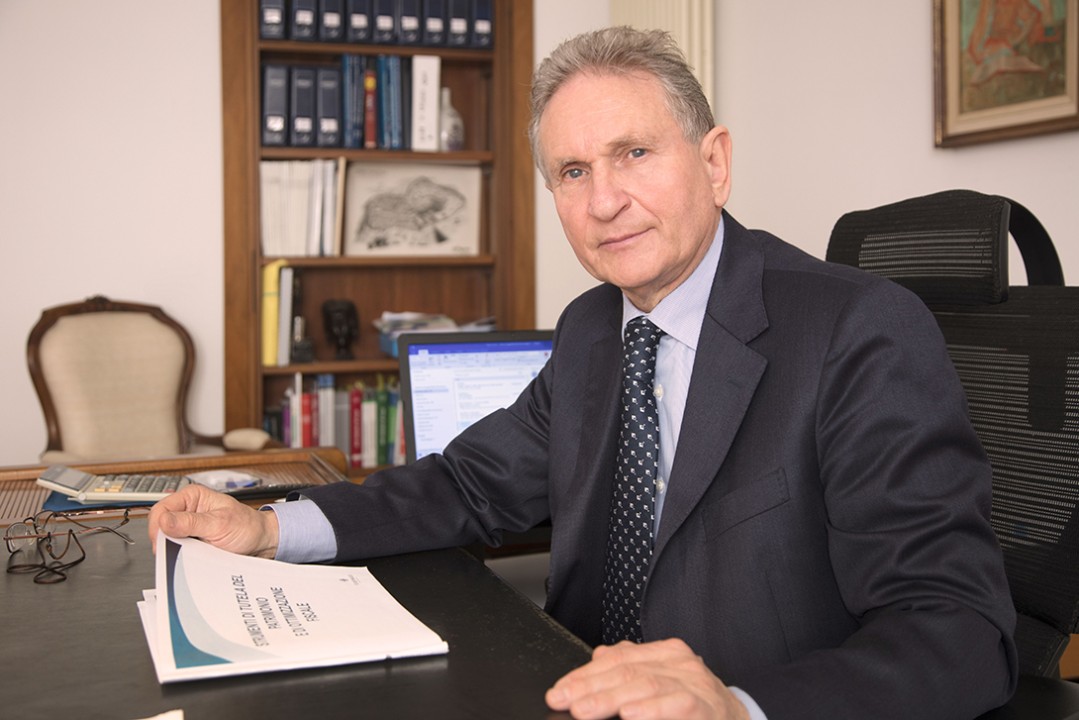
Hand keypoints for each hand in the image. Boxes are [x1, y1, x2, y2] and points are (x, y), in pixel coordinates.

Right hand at [147, 483, 279, 558]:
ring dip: (175, 550)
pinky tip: (192, 559)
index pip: (161, 509)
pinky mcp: (192, 541)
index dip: (158, 527)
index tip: (162, 542)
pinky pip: (178, 550)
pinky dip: (182, 556)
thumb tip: (165, 521)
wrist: (262, 542)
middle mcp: (188, 510)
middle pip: (160, 526)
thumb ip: (191, 523)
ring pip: (168, 540)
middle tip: (177, 551)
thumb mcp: (220, 524)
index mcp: (192, 497)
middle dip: (166, 540)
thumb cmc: (248, 527)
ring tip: (190, 554)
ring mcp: (189, 527)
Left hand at [546, 639, 749, 719]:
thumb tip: (596, 659)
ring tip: (586, 709)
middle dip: (590, 688)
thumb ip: (629, 669)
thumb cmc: (694, 705)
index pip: (616, 658)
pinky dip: (652, 711)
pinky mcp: (707, 707)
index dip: (584, 675)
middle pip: (626, 671)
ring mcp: (695, 682)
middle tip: (564, 701)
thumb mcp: (659, 682)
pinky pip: (677, 704)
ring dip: (611, 699)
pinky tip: (631, 715)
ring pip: (646, 685)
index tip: (558, 692)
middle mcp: (679, 662)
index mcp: (664, 653)